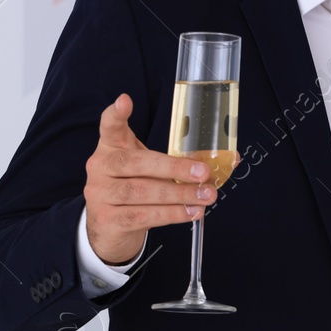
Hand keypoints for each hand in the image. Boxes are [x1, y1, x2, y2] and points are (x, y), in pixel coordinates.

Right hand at [84, 93, 215, 263]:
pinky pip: (143, 216)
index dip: (116, 113)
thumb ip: (178, 159)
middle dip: (173, 168)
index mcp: (111, 147)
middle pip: (136, 163)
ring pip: (142, 192)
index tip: (125, 101)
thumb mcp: (149, 168)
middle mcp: (100, 167)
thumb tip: (230, 159)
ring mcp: (100, 194)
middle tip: (203, 173)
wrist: (109, 228)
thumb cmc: (135, 188)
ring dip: (179, 194)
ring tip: (204, 196)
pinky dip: (171, 214)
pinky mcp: (107, 220)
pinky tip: (190, 212)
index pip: (110, 126)